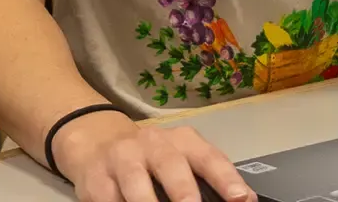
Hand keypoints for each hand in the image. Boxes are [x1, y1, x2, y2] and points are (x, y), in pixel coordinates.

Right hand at [53, 110, 254, 201]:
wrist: (96, 141)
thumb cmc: (150, 159)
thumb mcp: (177, 159)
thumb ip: (202, 179)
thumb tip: (239, 201)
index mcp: (181, 141)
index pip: (208, 157)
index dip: (226, 178)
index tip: (241, 199)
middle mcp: (152, 144)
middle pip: (170, 164)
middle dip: (183, 190)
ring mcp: (122, 159)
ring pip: (134, 180)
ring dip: (146, 201)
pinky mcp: (96, 178)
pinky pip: (107, 197)